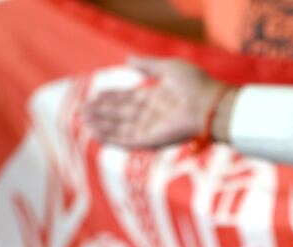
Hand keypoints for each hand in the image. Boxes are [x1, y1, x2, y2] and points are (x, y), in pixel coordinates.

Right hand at [83, 57, 230, 147]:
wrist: (209, 105)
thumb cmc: (196, 84)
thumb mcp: (169, 68)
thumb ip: (148, 65)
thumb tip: (127, 59)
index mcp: (157, 98)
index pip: (129, 99)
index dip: (112, 97)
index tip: (95, 94)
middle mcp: (153, 115)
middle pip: (121, 114)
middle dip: (102, 111)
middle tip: (82, 108)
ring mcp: (152, 129)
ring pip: (121, 127)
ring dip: (102, 124)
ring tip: (83, 119)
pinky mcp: (152, 141)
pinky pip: (127, 141)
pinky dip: (111, 138)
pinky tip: (96, 133)